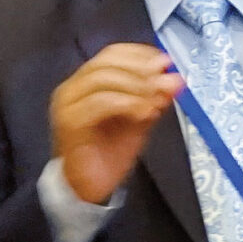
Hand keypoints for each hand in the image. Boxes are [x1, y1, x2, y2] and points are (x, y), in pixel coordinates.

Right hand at [51, 44, 184, 204]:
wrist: (90, 188)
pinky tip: (145, 113)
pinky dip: (127, 103)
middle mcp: (72, 88)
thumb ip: (154, 97)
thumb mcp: (140, 118)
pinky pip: (99, 102)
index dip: (140, 54)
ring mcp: (67, 104)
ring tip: (156, 102)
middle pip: (106, 62)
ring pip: (102, 79)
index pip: (111, 53)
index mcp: (86, 82)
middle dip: (140, 69)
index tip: (166, 63)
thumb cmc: (111, 152)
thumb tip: (175, 77)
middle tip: (164, 82)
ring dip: (136, 87)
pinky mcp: (69, 122)